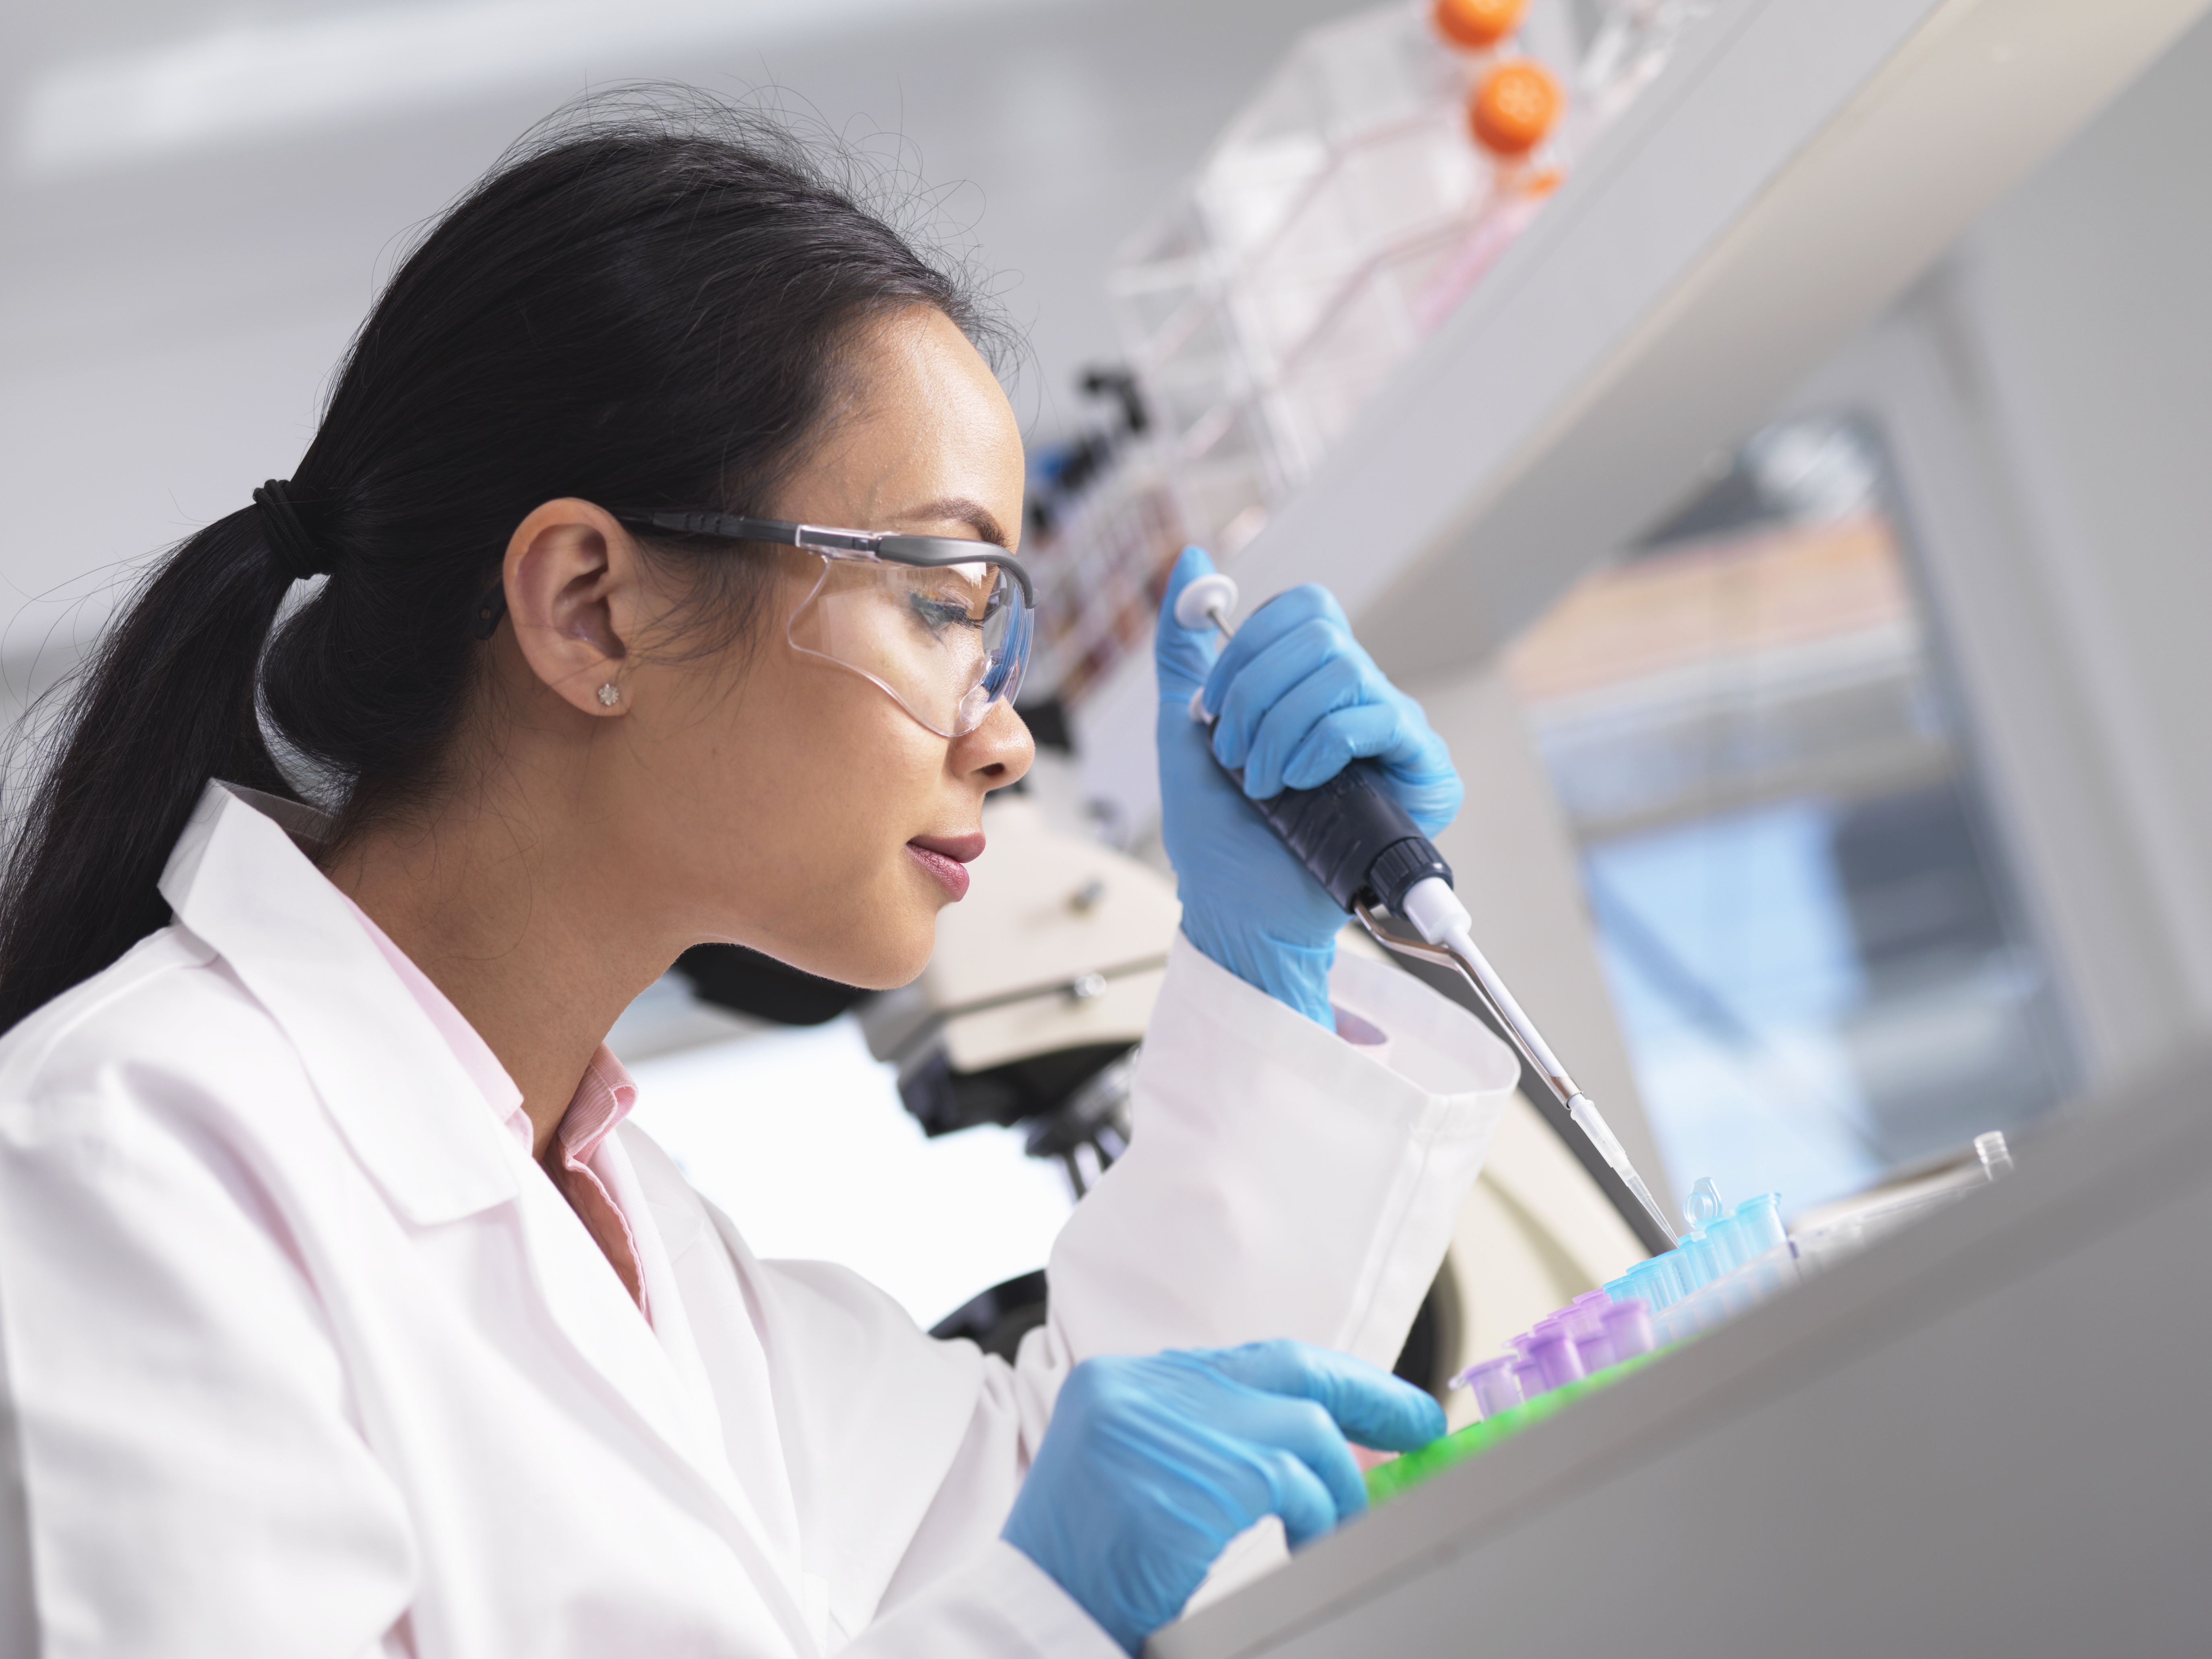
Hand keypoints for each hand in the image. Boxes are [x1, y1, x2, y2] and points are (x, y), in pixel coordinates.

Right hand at [1001, 1340, 1443, 1653]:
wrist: (1027, 1621)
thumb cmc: (1087, 1572)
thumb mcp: (1140, 1484)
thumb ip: (1211, 1447)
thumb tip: (1317, 1444)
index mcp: (1120, 1383)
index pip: (1248, 1360)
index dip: (1324, 1379)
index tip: (1378, 1403)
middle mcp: (1136, 1387)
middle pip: (1286, 1368)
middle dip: (1366, 1395)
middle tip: (1420, 1423)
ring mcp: (1161, 1427)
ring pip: (1300, 1430)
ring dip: (1337, 1484)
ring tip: (1337, 1525)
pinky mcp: (1191, 1478)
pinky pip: (1291, 1481)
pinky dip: (1317, 1512)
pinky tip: (1310, 1542)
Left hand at [1156, 547, 1462, 1024]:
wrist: (1237, 905)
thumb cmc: (1216, 829)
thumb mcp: (1181, 725)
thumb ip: (1181, 644)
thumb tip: (1191, 559)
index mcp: (1310, 681)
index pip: (1302, 610)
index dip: (1246, 650)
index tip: (1212, 711)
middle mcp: (1359, 697)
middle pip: (1320, 632)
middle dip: (1255, 695)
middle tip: (1237, 755)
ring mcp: (1394, 732)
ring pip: (1343, 671)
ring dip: (1281, 730)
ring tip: (1266, 784)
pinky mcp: (1424, 771)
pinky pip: (1380, 717)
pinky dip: (1323, 746)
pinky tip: (1302, 784)